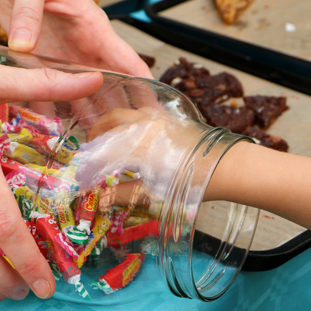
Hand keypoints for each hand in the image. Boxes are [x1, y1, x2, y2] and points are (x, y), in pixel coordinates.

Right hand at [78, 107, 198, 208]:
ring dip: (112, 123)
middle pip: (109, 122)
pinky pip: (143, 111)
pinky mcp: (170, 117)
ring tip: (109, 138)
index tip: (85, 179)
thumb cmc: (191, 182)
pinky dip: (130, 119)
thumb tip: (101, 199)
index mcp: (136, 145)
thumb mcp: (154, 193)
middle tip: (91, 150)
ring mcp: (158, 118)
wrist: (225, 166)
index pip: (102, 153)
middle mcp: (143, 126)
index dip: (90, 167)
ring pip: (126, 113)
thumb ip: (124, 194)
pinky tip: (134, 132)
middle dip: (95, 135)